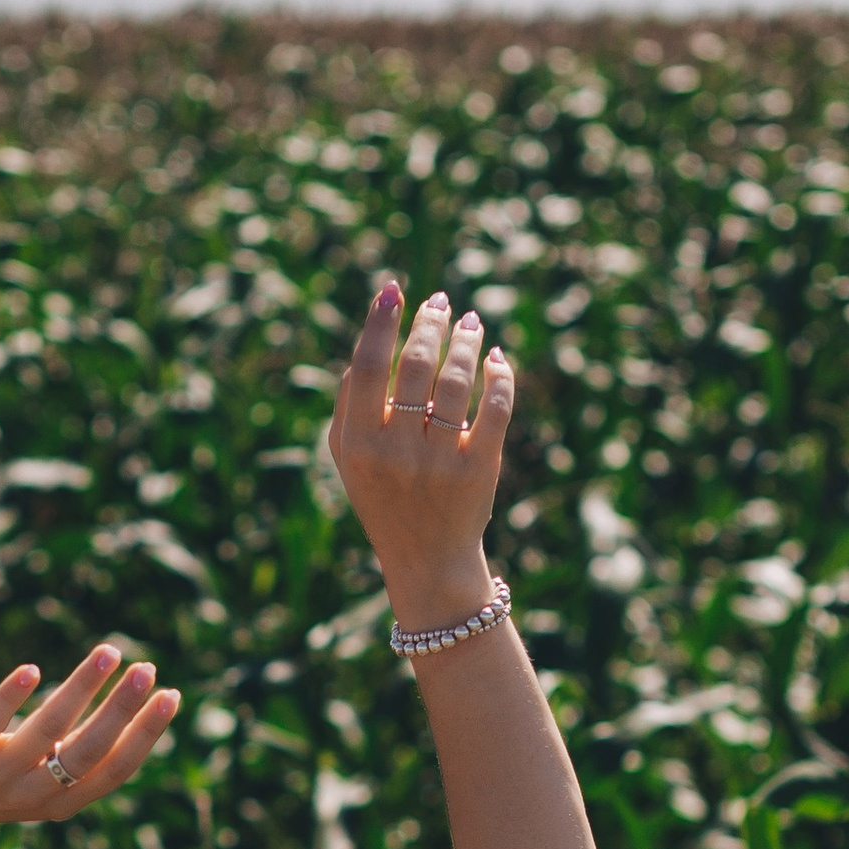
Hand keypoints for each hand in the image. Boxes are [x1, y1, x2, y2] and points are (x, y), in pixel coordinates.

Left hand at [0, 641, 179, 848]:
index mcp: (62, 800)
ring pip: (49, 731)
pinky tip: (32, 669)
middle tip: (146, 668)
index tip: (171, 695)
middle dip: (123, 708)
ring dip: (82, 688)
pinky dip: (11, 697)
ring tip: (108, 652)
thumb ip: (76, 756)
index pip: (116, 768)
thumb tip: (125, 713)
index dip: (146, 734)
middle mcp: (35, 792)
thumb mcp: (41, 782)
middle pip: (91, 749)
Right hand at [328, 282, 515, 624]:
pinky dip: (499, 376)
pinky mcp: (479, 469)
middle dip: (430, 325)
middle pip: (416, 366)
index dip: (380, 323)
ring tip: (471, 324)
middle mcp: (396, 451)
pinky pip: (494, 408)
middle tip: (440, 303)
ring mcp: (439, 461)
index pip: (367, 367)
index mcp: (358, 444)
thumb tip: (365, 347)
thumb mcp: (350, 460)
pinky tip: (496, 359)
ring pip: (458, 380)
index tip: (394, 290)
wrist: (426, 559)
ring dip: (467, 342)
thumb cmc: (384, 498)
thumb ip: (348, 408)